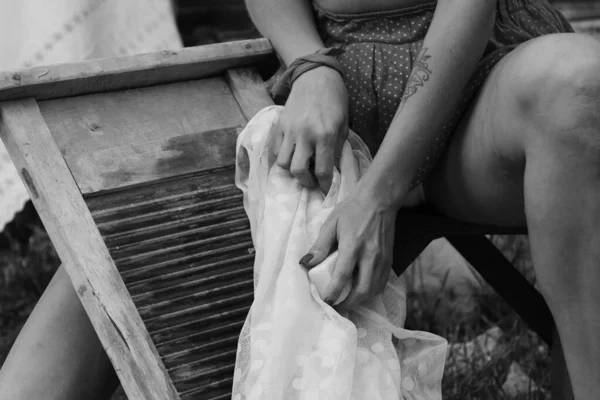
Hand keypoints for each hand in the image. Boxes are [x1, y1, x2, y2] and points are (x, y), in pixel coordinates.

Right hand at [274, 66, 348, 192]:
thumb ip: (337, 148)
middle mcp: (306, 135)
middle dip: (306, 182)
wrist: (316, 76)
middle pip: (298, 171)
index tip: (325, 190)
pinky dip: (281, 158)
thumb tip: (332, 169)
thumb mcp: (344, 124)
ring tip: (300, 169)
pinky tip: (291, 156)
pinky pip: (275, 150)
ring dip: (291, 171)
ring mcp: (290, 130)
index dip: (324, 185)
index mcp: (326, 135)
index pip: (323, 170)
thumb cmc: (335, 100)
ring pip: (283, 163)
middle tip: (311, 183)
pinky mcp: (280, 125)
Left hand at [299, 188, 397, 307]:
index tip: (326, 301)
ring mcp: (383, 259)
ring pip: (374, 290)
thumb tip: (306, 263)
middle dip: (348, 303)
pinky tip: (360, 291)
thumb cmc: (353, 209)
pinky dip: (370, 292)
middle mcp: (371, 255)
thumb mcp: (332, 223)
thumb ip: (320, 245)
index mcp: (354, 245)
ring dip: (360, 300)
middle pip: (362, 289)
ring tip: (346, 301)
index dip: (333, 292)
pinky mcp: (389, 260)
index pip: (343, 275)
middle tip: (335, 305)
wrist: (380, 200)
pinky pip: (381, 283)